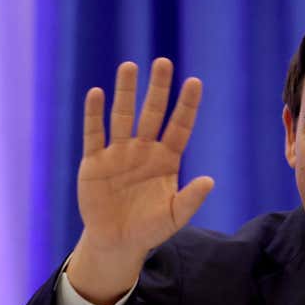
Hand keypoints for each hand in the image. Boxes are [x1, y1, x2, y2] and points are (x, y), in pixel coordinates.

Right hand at [67, 58, 213, 304]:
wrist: (117, 242)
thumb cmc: (150, 229)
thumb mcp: (174, 217)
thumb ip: (191, 199)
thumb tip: (210, 180)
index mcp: (167, 160)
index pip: (179, 127)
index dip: (186, 105)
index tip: (194, 82)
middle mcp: (143, 150)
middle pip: (152, 113)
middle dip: (158, 89)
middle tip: (163, 62)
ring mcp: (118, 154)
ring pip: (123, 116)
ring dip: (126, 92)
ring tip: (130, 67)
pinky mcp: (94, 162)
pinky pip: (94, 134)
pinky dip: (94, 115)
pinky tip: (96, 93)